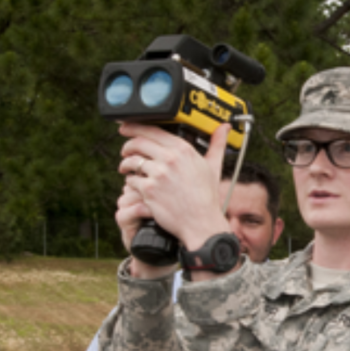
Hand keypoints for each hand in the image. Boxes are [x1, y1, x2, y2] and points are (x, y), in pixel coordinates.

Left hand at [117, 122, 231, 256]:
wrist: (201, 223)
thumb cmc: (206, 197)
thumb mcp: (213, 167)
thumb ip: (217, 145)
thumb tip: (224, 128)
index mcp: (183, 149)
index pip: (153, 130)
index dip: (136, 128)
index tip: (128, 128)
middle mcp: (170, 159)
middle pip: (138, 142)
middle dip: (127, 145)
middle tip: (125, 150)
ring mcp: (158, 174)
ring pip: (132, 161)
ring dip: (125, 164)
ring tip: (126, 168)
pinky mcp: (149, 190)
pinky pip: (131, 180)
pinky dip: (130, 181)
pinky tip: (133, 184)